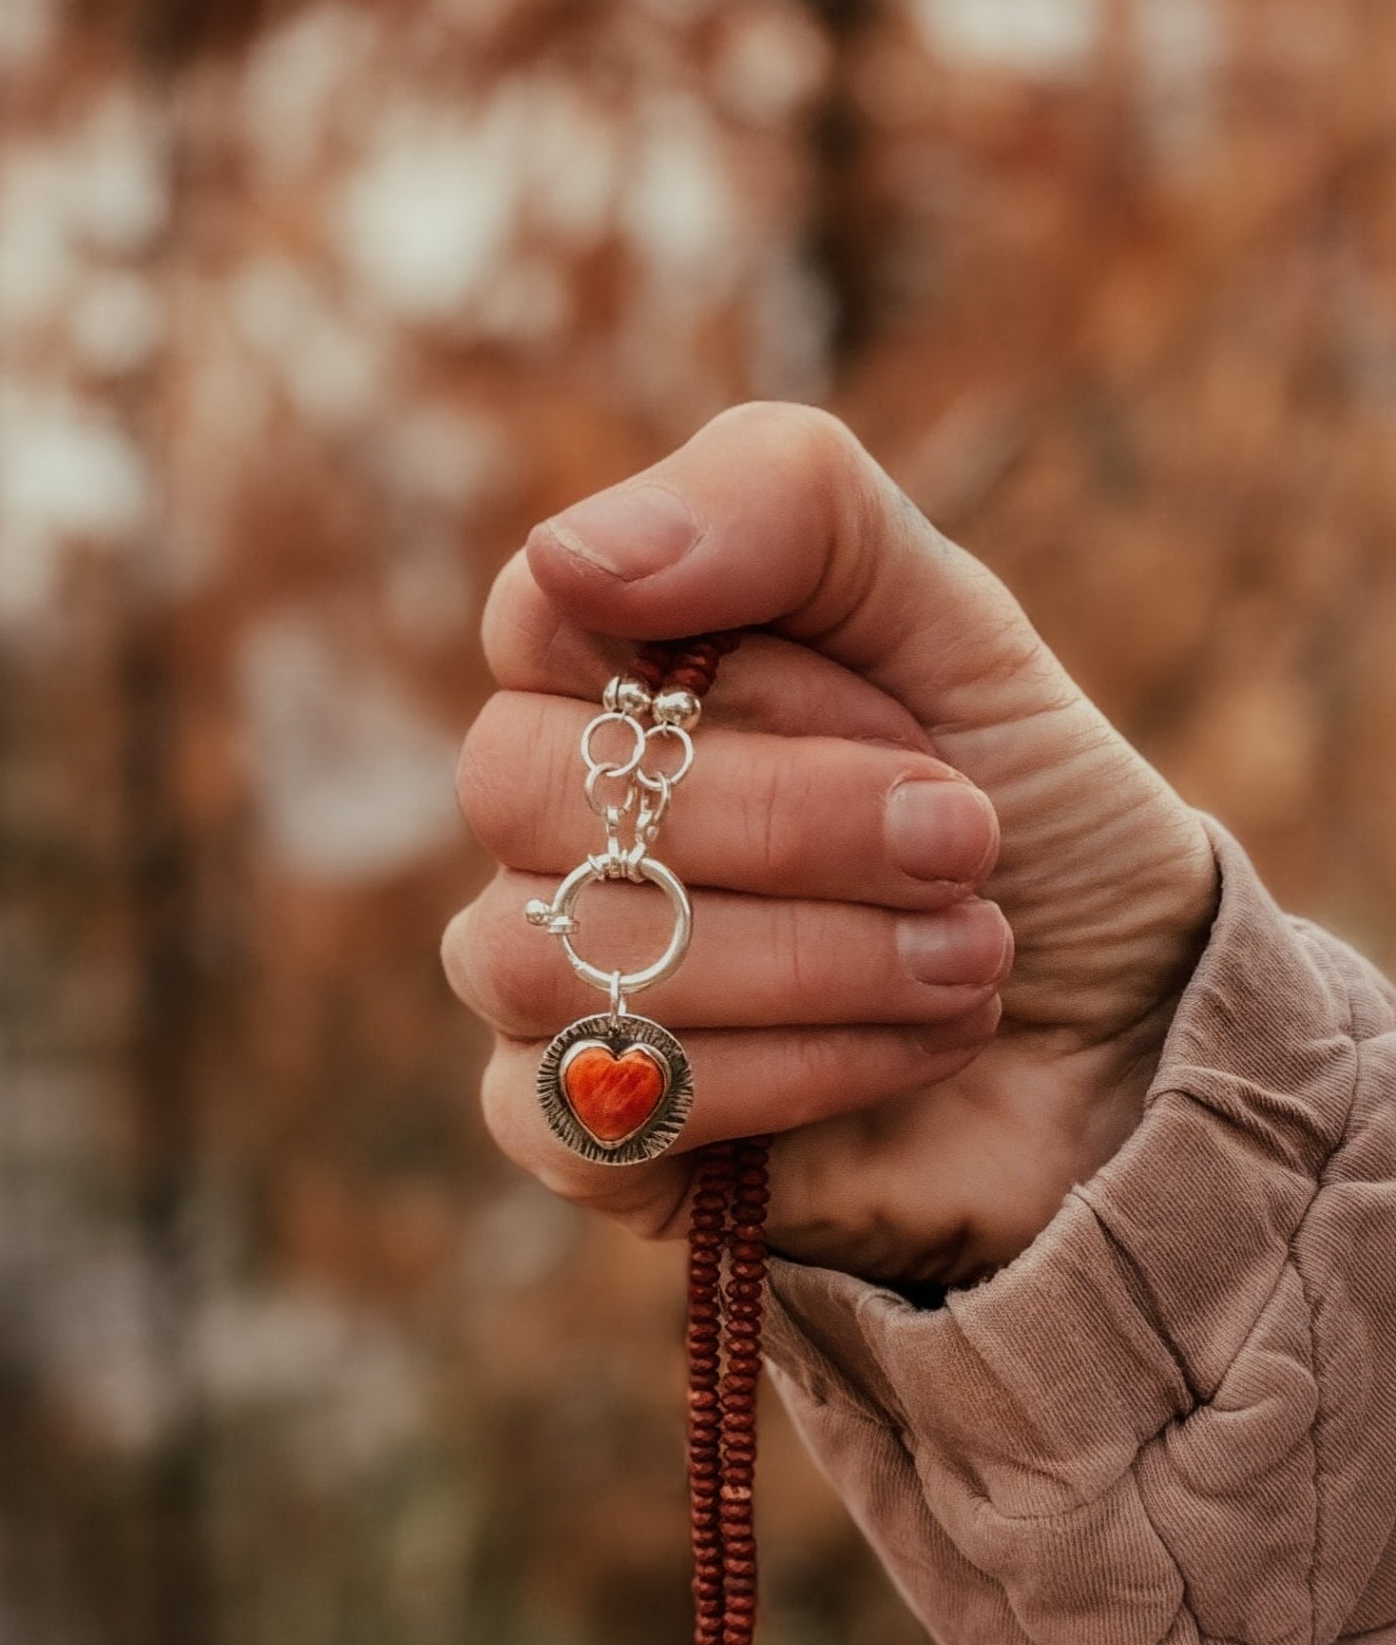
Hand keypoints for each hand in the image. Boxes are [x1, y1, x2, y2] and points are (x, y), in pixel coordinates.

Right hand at [442, 404, 1217, 1284]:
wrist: (1129, 1041)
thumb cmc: (1031, 826)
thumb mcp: (957, 627)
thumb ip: (786, 508)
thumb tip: (575, 555)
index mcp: (619, 682)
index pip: (540, 611)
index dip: (741, 672)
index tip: (909, 720)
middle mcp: (555, 826)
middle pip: (516, 784)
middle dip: (784, 819)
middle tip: (966, 847)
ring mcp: (553, 982)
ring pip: (544, 952)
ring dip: (808, 956)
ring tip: (972, 961)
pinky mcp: (587, 1136)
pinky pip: (587, 1108)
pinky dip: (788, 1076)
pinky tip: (914, 1053)